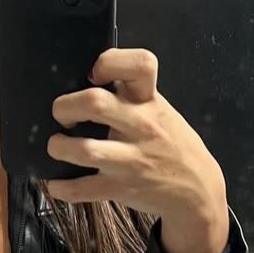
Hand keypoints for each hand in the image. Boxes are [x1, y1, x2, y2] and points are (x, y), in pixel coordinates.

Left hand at [45, 48, 226, 221]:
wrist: (198, 190)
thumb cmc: (171, 144)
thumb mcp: (160, 111)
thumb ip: (131, 94)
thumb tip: (86, 81)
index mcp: (149, 101)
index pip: (139, 65)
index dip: (109, 62)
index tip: (93, 74)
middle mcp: (140, 126)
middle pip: (95, 103)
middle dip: (65, 106)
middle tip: (62, 115)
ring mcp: (130, 160)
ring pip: (85, 150)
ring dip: (59, 147)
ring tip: (57, 146)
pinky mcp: (121, 188)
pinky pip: (81, 189)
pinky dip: (60, 187)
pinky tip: (55, 182)